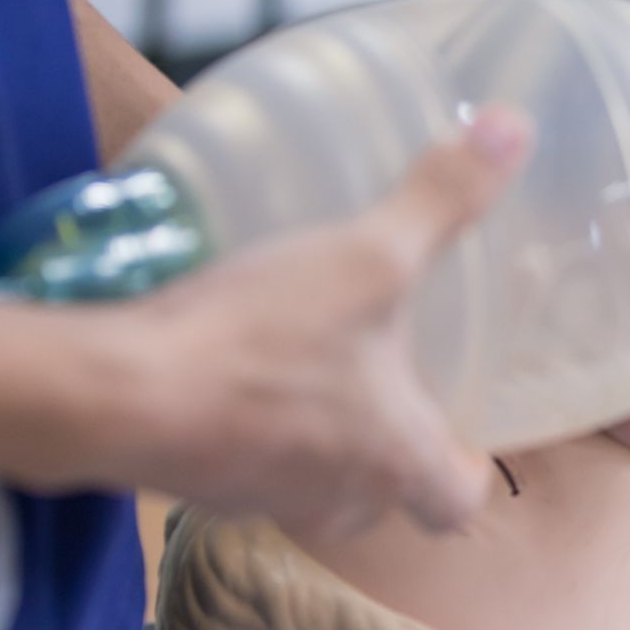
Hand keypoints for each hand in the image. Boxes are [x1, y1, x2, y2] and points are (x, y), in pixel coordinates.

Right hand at [99, 109, 532, 538]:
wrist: (114, 395)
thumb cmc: (261, 340)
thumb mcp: (368, 256)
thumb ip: (442, 199)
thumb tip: (515, 129)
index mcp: (398, 462)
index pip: (459, 500)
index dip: (468, 465)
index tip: (465, 429)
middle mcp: (339, 500)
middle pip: (388, 493)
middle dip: (392, 445)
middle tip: (390, 379)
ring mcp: (262, 499)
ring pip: (314, 482)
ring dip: (319, 434)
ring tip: (314, 360)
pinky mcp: (196, 482)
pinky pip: (243, 463)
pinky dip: (249, 425)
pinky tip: (232, 361)